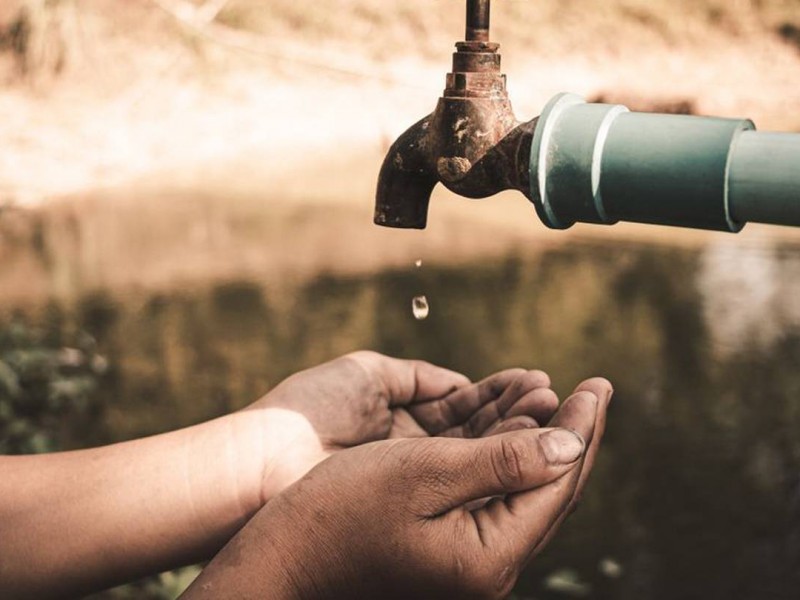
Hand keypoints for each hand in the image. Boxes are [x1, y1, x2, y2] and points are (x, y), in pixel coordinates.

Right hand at [184, 378, 611, 599]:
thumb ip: (503, 460)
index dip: (581, 428)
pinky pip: (498, 496)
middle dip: (573, 434)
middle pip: (550, 491)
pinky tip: (516, 432)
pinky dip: (513, 458)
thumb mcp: (425, 474)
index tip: (598, 384)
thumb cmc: (342, 510)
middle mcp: (490, 566)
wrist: (284, 557)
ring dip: (544, 442)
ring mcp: (470, 560)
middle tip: (595, 389)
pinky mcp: (450, 548)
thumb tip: (571, 443)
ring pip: (526, 492)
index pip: (558, 482)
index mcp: (491, 555)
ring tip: (559, 398)